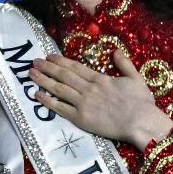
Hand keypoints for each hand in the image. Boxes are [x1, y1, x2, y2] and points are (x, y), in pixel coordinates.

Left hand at [30, 50, 172, 149]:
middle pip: (64, 76)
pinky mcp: (81, 118)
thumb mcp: (136, 78)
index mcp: (100, 79)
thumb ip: (125, 64)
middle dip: (48, 68)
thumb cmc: (141, 103)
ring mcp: (83, 103)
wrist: (140, 122)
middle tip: (34, 62)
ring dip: (43, 80)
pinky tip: (38, 95)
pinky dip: (48, 101)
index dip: (61, 61)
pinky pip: (60, 108)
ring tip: (31, 74)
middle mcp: (88, 88)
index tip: (49, 56)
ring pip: (59, 89)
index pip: (76, 67)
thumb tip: (115, 52)